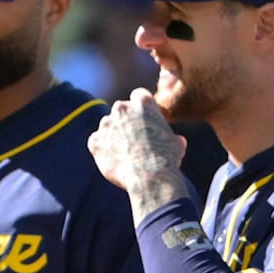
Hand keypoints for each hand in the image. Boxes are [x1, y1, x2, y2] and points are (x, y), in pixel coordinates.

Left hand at [88, 88, 190, 222]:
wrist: (149, 176)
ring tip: (125, 152)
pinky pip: (96, 141)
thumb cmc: (167, 159)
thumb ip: (173, 138)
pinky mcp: (95, 141)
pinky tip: (114, 159)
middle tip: (135, 137)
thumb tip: (178, 141)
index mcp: (143, 103)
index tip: (145, 119)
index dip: (142, 109)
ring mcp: (106, 124)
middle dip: (126, 120)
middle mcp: (122, 108)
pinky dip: (102, 148)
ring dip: (113, 134)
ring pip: (107, 125)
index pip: (139, 96)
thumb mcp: (176, 144)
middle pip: (121, 109)